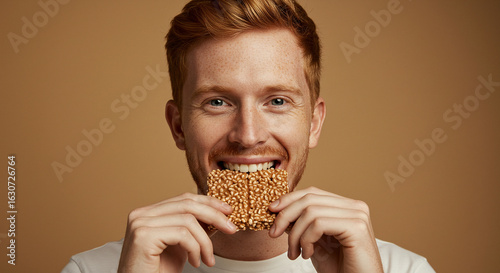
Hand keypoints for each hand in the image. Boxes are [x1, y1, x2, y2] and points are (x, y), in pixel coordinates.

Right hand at [117, 193, 237, 272]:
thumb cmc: (158, 272)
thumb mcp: (181, 245)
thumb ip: (193, 228)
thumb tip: (219, 215)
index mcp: (148, 213)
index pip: (183, 198)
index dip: (208, 202)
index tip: (228, 211)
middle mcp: (141, 214)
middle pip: (187, 204)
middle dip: (214, 215)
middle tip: (231, 229)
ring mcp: (140, 223)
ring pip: (188, 220)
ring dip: (205, 241)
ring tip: (208, 259)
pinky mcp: (143, 236)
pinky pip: (182, 234)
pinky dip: (195, 248)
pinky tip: (195, 262)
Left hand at [268, 187, 382, 272]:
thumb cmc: (340, 268)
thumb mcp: (315, 241)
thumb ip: (303, 224)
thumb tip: (279, 211)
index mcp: (346, 206)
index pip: (312, 193)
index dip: (288, 199)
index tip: (271, 211)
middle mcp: (354, 206)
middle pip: (309, 198)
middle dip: (285, 215)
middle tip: (274, 233)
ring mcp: (357, 215)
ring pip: (311, 212)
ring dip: (295, 234)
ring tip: (294, 253)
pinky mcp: (356, 227)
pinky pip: (319, 224)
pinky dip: (306, 240)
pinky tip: (307, 254)